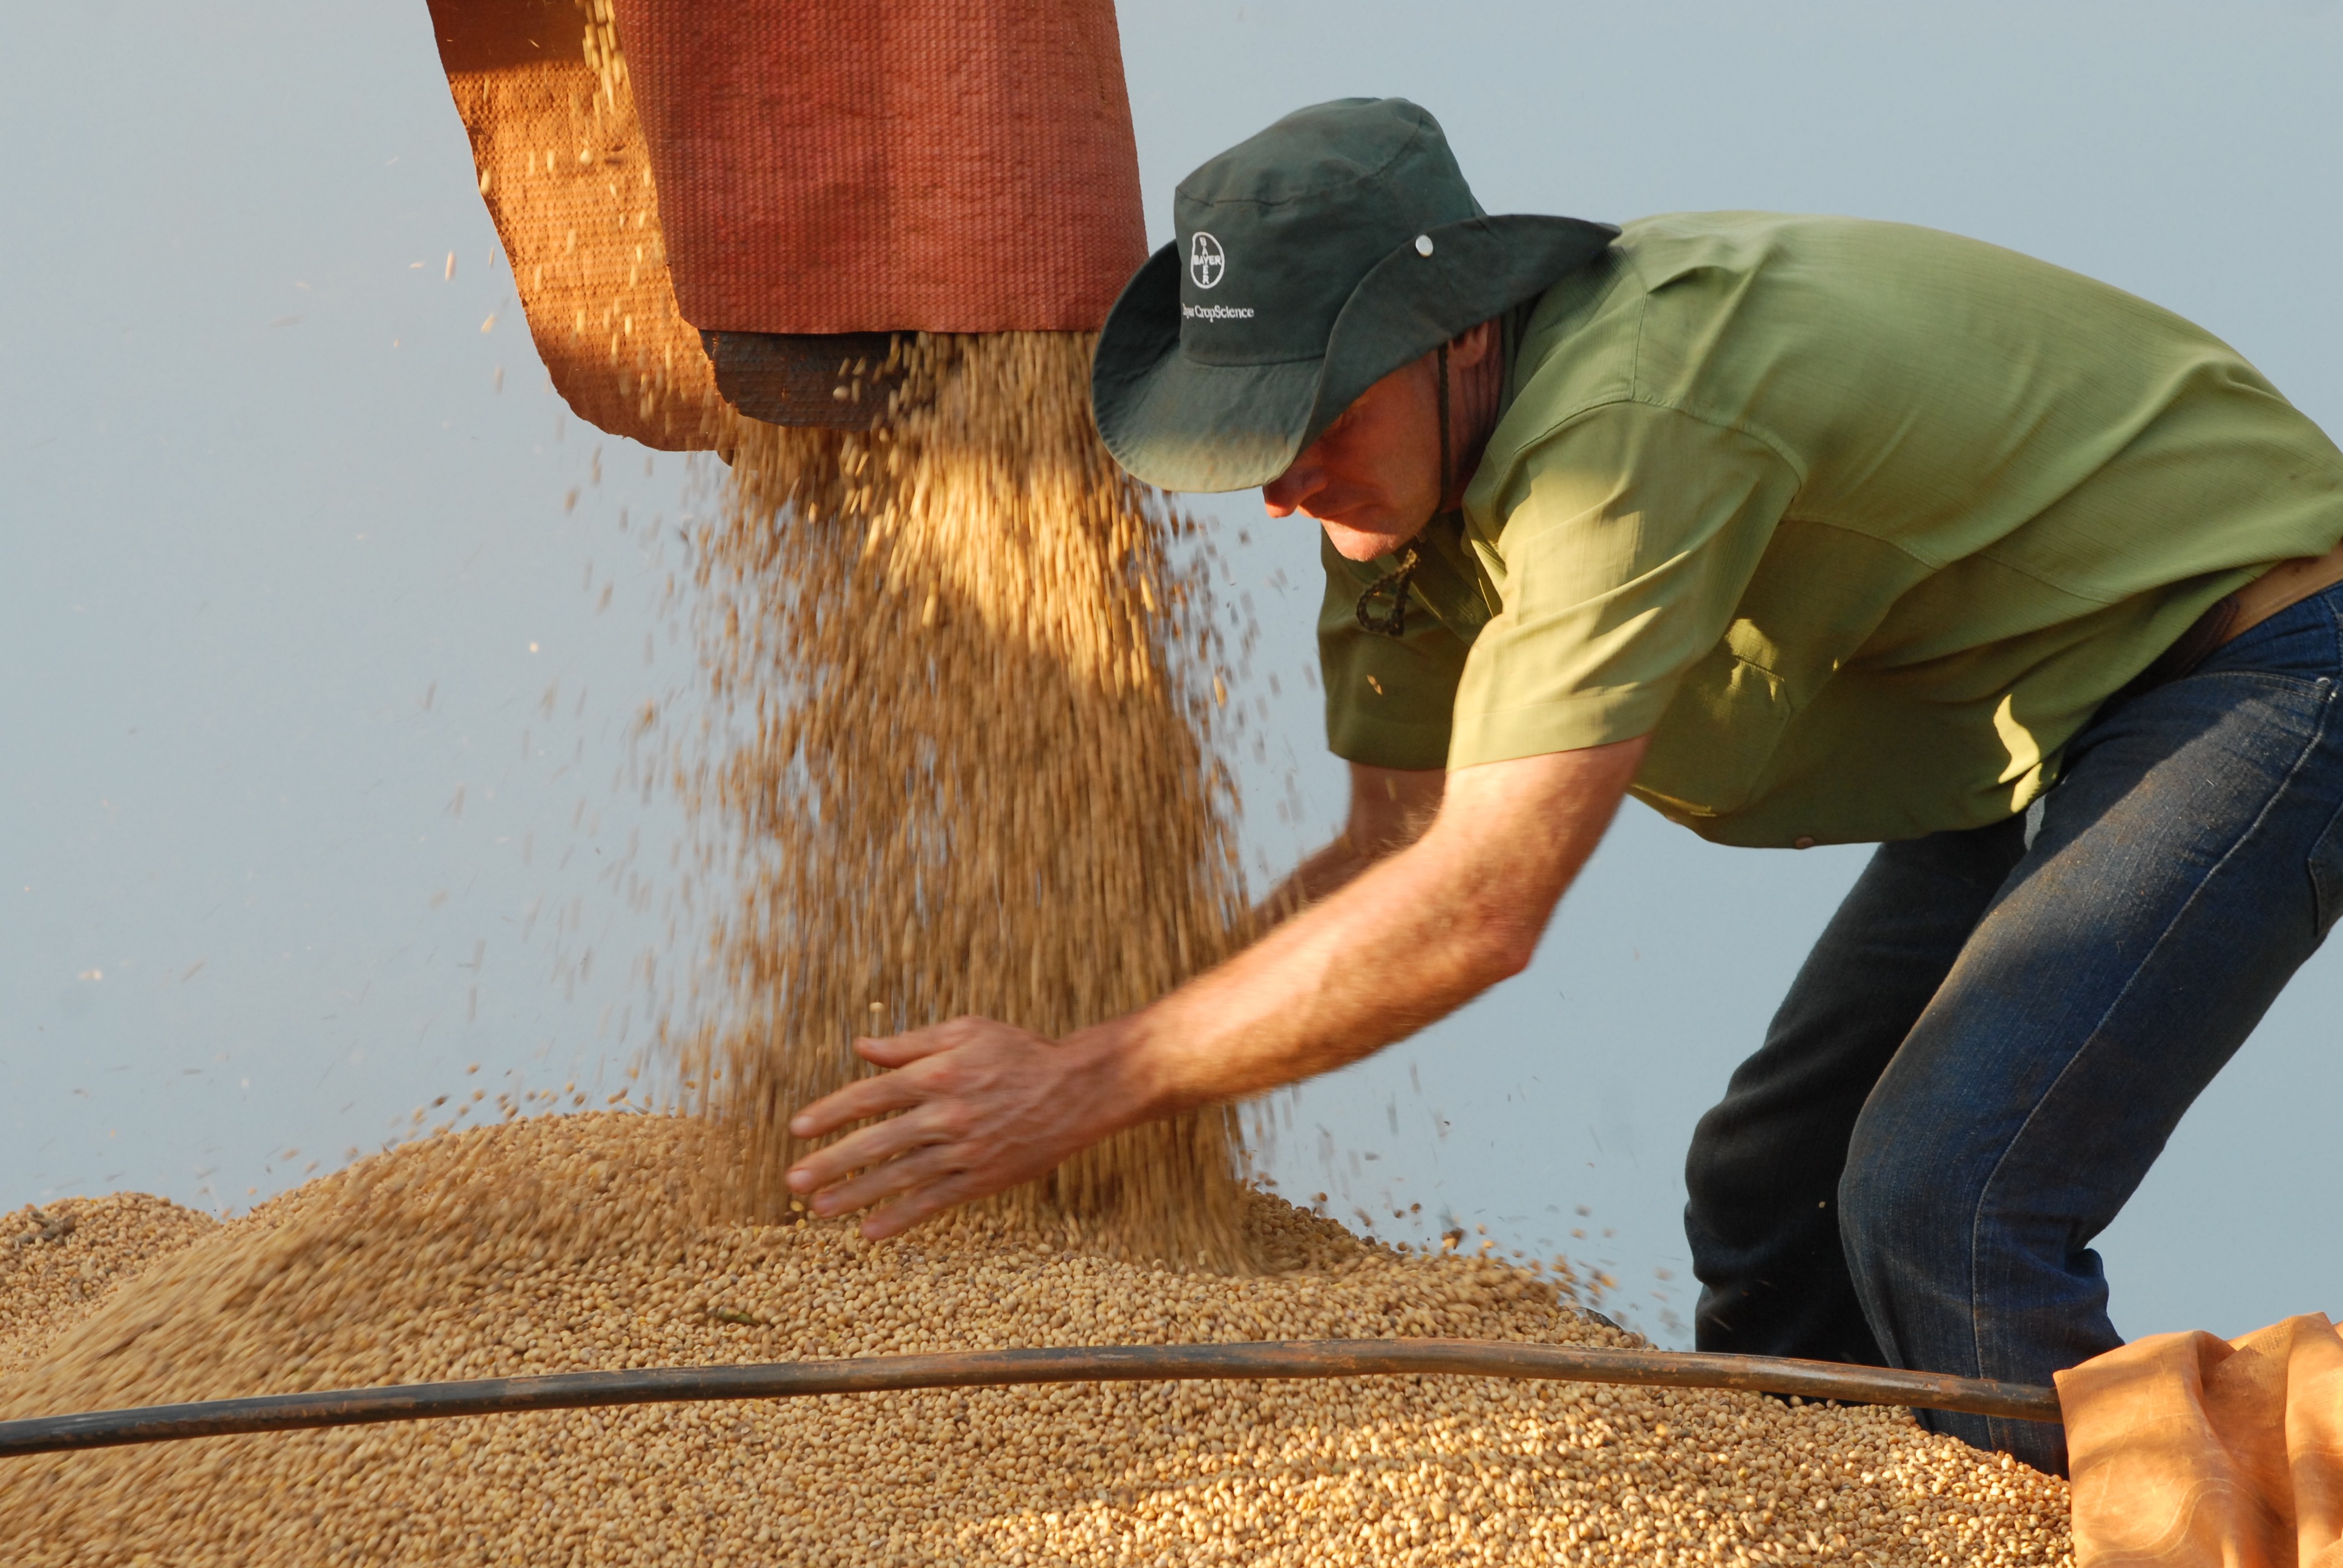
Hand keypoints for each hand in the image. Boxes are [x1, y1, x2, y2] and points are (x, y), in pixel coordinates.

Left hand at [783, 1016, 1133, 1239]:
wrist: (1078, 1089)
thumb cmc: (1020, 1052)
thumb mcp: (967, 1031)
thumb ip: (911, 1043)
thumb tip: (862, 1047)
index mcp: (937, 1074)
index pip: (870, 1095)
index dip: (831, 1112)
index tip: (798, 1129)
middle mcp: (945, 1114)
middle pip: (877, 1142)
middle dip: (831, 1163)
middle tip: (794, 1181)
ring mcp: (964, 1150)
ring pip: (900, 1177)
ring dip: (856, 1195)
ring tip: (819, 1211)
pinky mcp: (983, 1177)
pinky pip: (935, 1201)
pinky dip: (902, 1217)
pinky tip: (871, 1231)